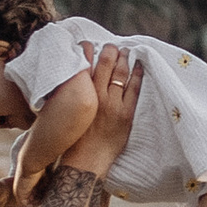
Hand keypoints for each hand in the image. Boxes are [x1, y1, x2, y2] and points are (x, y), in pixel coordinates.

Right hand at [61, 43, 139, 174]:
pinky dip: (137, 76)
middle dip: (109, 52)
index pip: (85, 66)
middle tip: (111, 45)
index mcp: (80, 96)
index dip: (89, 52)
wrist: (85, 162)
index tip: (90, 44)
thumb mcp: (67, 114)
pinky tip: (139, 66)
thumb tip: (73, 82)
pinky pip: (134, 90)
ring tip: (125, 51)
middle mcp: (96, 97)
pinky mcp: (125, 115)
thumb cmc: (72, 141)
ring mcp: (113, 105)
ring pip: (120, 75)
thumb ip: (72, 97)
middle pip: (105, 66)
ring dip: (124, 60)